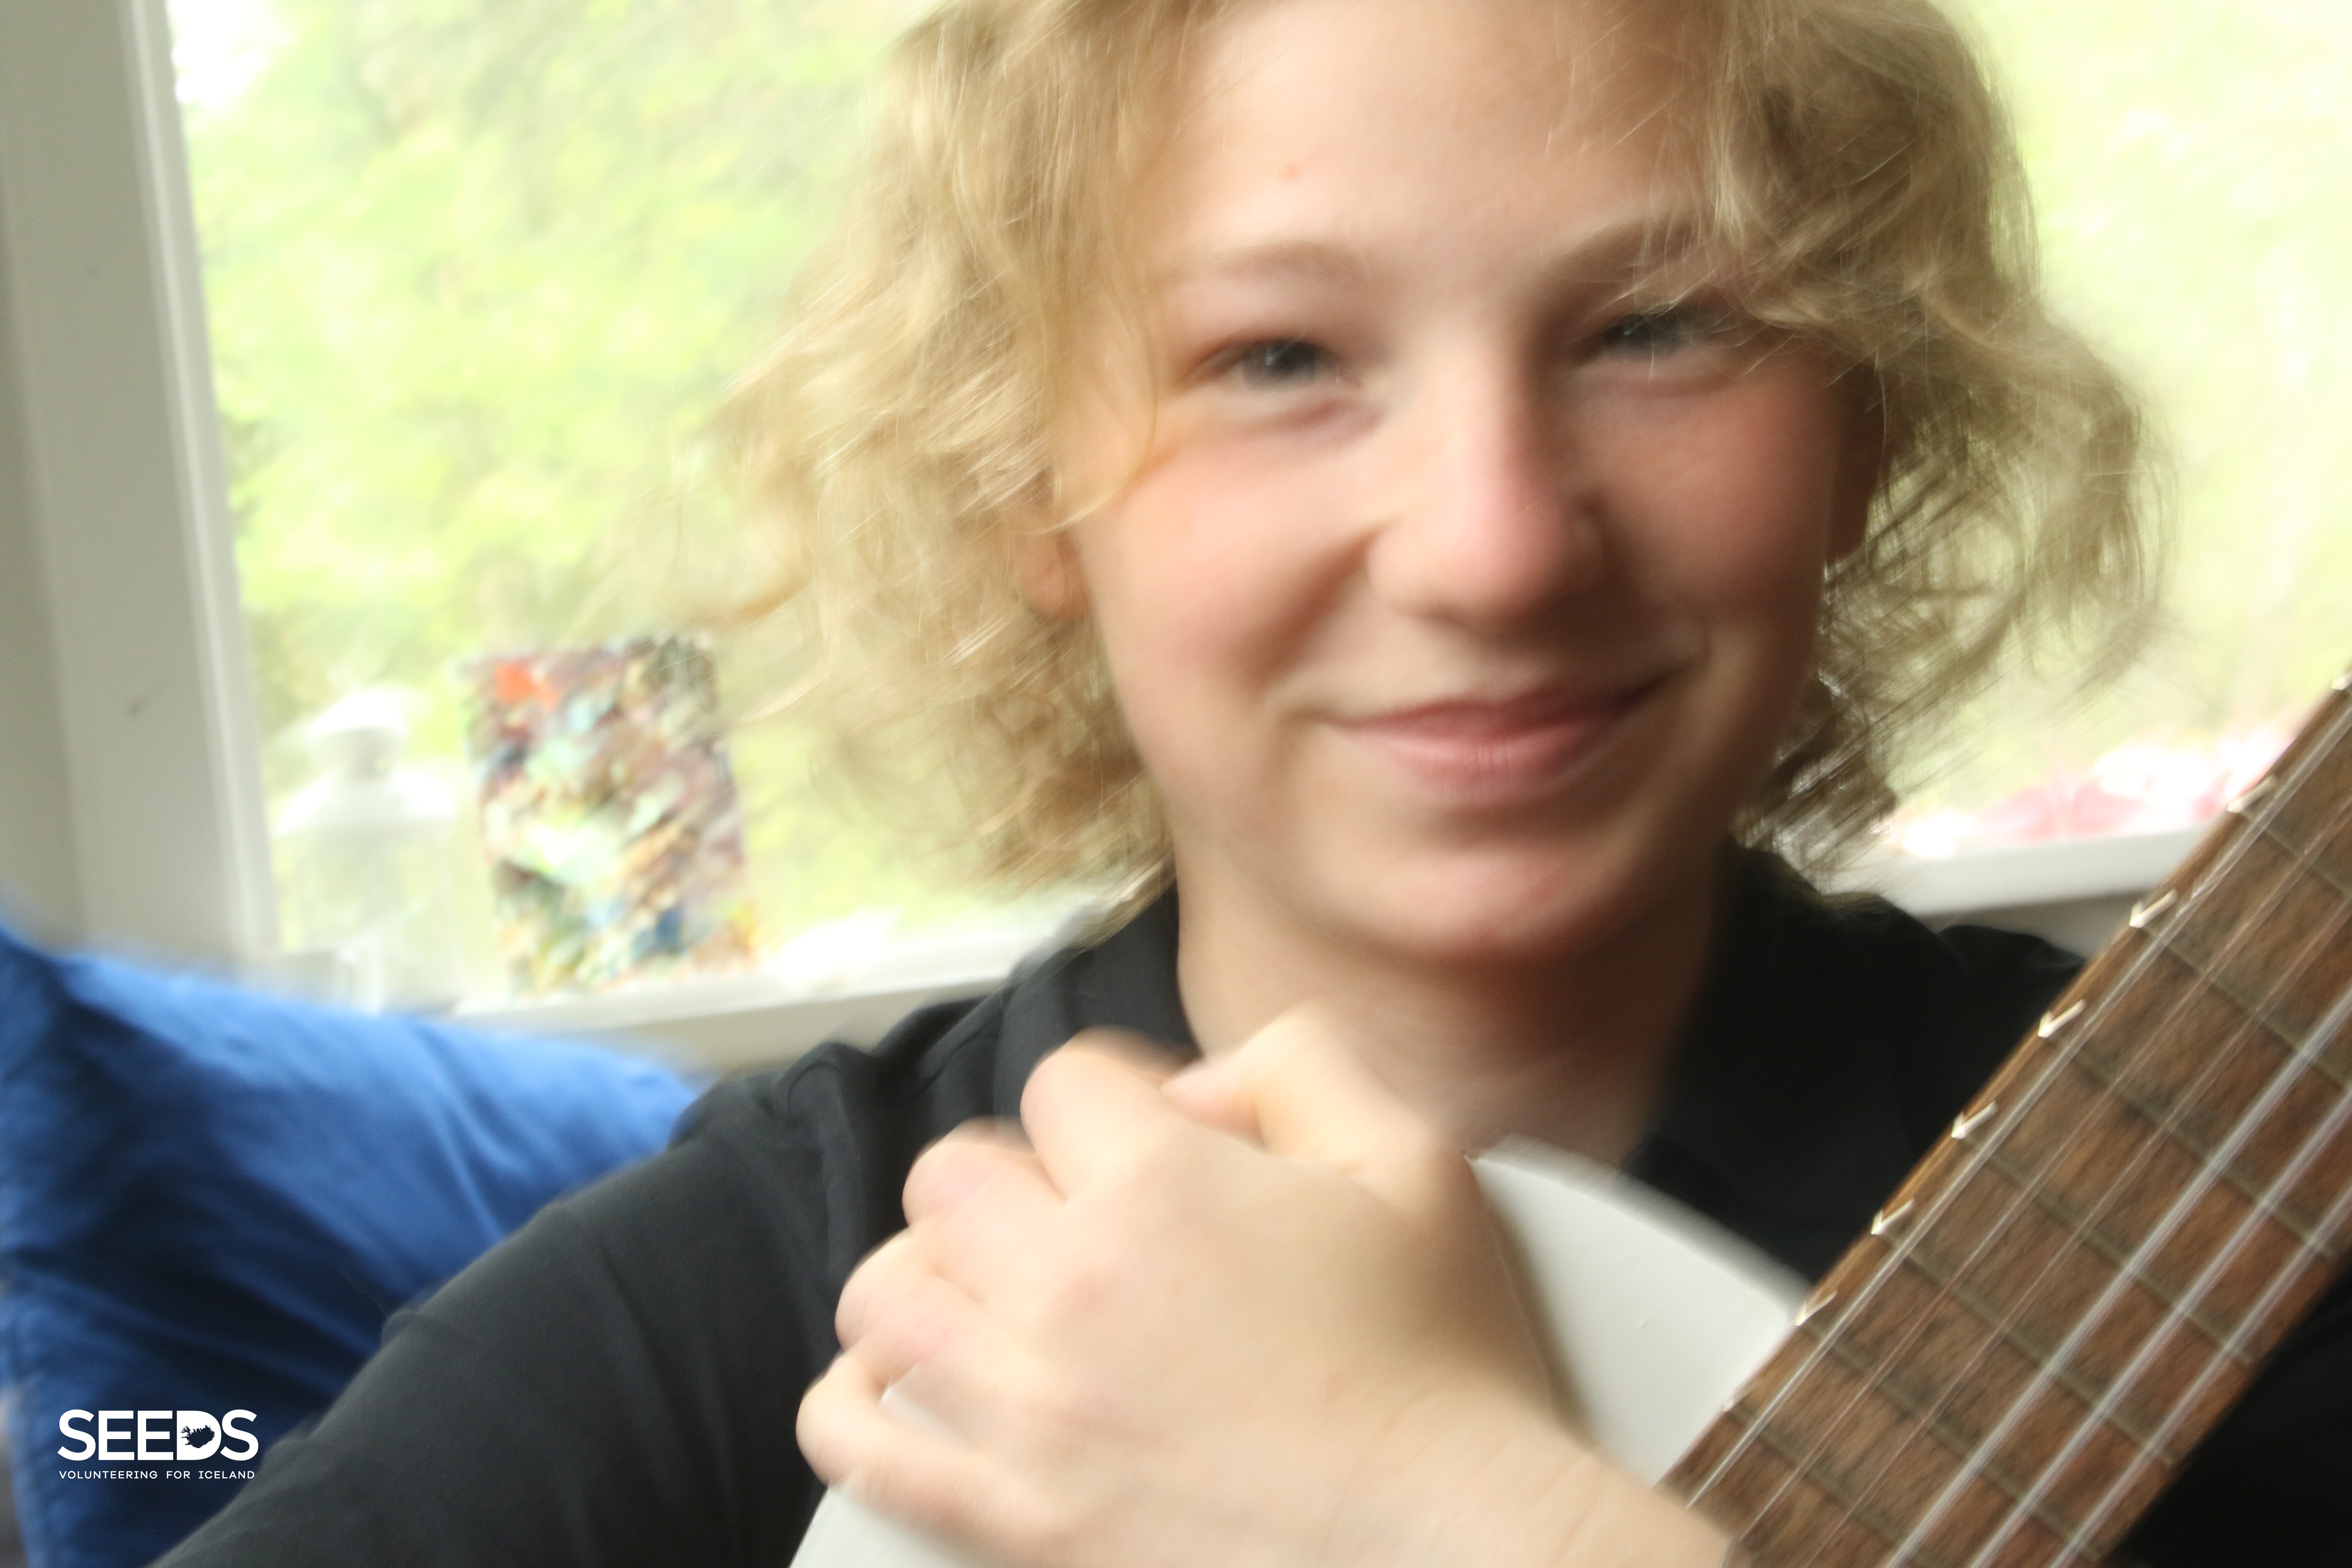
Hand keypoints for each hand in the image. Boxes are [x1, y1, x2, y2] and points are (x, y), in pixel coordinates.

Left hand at [798, 1009, 1728, 1567]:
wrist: (1458, 1552)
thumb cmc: (1445, 1367)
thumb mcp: (1415, 1157)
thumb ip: (1298, 1066)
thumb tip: (1190, 1088)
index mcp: (1162, 1188)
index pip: (1061, 1083)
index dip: (1116, 1104)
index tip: (1161, 1152)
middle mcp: (1071, 1288)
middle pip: (950, 1176)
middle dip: (1015, 1180)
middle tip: (1086, 1223)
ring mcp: (1028, 1411)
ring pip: (887, 1294)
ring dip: (934, 1279)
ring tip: (1002, 1298)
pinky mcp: (1010, 1518)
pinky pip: (856, 1441)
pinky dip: (857, 1404)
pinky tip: (915, 1386)